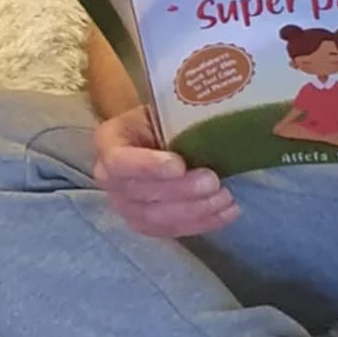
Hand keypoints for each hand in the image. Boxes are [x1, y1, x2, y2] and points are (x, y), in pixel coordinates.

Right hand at [91, 104, 238, 240]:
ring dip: (194, 210)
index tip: (179, 165)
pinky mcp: (146, 224)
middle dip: (180, 190)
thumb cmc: (170, 116)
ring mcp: (126, 205)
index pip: (119, 161)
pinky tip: (228, 211)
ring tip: (225, 197)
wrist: (171, 135)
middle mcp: (109, 178)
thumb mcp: (169, 106)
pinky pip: (171, 231)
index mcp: (109, 141)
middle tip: (213, 180)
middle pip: (139, 193)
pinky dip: (203, 223)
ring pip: (155, 217)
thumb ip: (180, 114)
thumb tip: (208, 111)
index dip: (147, 167)